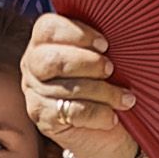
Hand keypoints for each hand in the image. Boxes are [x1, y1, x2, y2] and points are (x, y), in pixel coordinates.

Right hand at [21, 13, 139, 157]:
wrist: (108, 130)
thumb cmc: (108, 84)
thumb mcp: (105, 57)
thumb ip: (101, 42)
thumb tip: (122, 28)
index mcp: (45, 41)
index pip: (47, 27)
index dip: (77, 34)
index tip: (105, 44)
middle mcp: (33, 65)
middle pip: (51, 59)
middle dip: (87, 63)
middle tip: (111, 69)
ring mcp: (34, 92)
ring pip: (65, 88)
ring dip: (102, 92)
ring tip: (125, 98)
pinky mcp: (43, 118)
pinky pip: (71, 112)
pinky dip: (97, 114)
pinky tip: (112, 116)